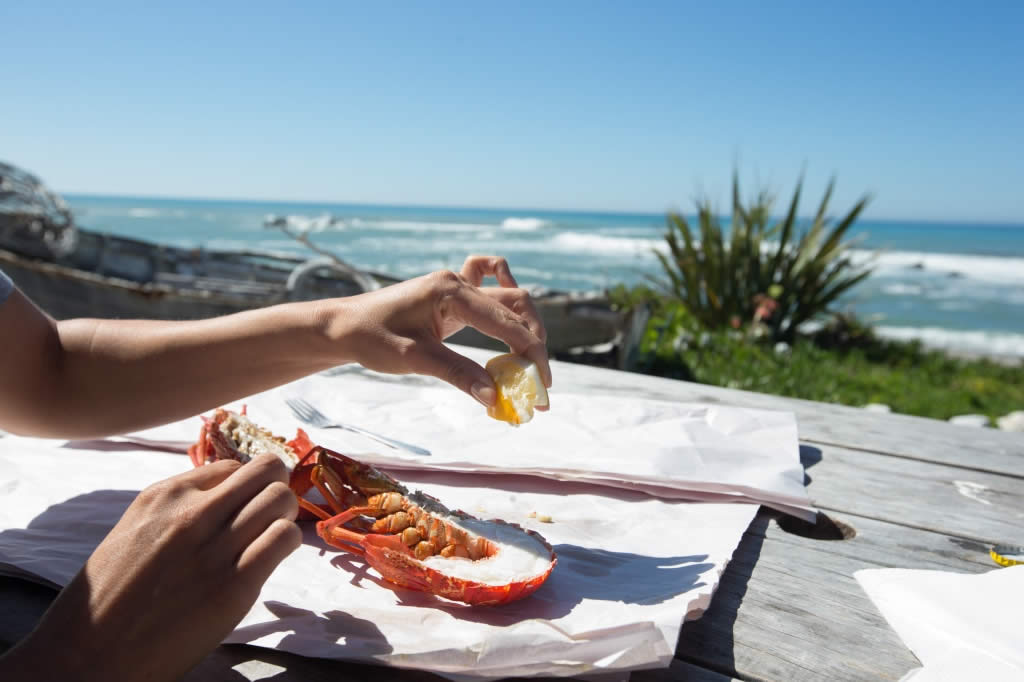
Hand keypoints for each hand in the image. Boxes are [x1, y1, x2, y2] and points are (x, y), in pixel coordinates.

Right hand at [0, 455, 300, 681]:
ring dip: (284, 516)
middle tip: (269, 516)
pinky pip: (283, 538)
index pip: (232, 466)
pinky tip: (269, 560)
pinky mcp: (234, 583)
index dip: (245, 486)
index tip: (243, 507)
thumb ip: (176, 511)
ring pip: (280, 498)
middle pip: (266, 470)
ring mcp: (214, 546)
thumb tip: (221, 496)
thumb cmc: (108, 598)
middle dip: (276, 488)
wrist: (87, 655)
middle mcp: (191, 512)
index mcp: (164, 495)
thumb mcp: (135, 531)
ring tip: (269, 538)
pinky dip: (286, 543)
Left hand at [329, 255, 551, 407]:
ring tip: (530, 363)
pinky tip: (510, 322)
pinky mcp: (452, 295)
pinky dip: (505, 300)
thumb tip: (495, 397)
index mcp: (450, 290)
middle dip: (533, 342)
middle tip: (540, 380)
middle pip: (515, 304)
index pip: (505, 320)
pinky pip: (489, 284)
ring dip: (525, 327)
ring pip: (508, 297)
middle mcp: (458, 282)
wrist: (342, 326)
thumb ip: (458, 374)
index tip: (543, 382)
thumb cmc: (371, 338)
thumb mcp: (415, 359)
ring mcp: (456, 284)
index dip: (530, 352)